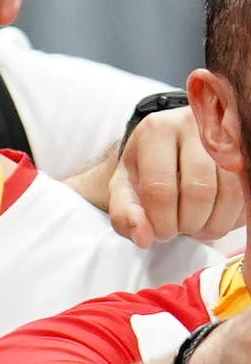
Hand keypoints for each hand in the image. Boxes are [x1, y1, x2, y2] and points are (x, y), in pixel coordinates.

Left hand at [107, 105, 244, 246]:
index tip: (160, 233)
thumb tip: (143, 238)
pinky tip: (215, 218)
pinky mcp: (246, 151)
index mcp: (156, 131)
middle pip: (199, 191)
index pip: (160, 189)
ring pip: (230, 193)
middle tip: (181, 230)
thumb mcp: (124, 189)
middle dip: (189, 224)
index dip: (161, 222)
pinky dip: (232, 217)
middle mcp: (194, 126)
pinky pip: (247, 194)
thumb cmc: (146, 168)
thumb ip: (125, 215)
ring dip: (214, 224)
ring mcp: (227, 136)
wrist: (171, 146)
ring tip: (198, 227)